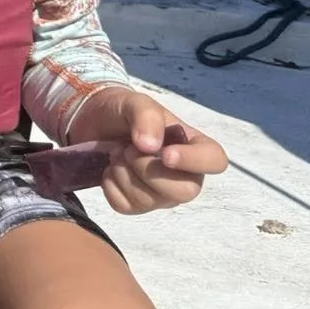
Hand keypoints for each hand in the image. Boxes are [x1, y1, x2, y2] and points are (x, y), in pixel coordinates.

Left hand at [68, 87, 226, 215]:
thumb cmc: (123, 112)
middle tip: (128, 148)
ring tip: (118, 153)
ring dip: (124, 173)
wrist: (94, 122)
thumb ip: (147, 116)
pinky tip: (111, 169)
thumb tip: (151, 146)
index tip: (165, 153)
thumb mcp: (135, 102)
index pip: (215, 161)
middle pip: (185, 192)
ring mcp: (161, 194)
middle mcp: (184, 175)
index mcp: (194, 146)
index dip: (194, 161)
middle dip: (148, 169)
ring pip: (150, 201)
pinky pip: (126, 206)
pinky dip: (111, 186)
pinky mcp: (136, 204)